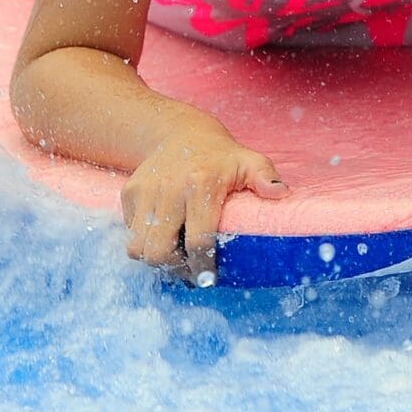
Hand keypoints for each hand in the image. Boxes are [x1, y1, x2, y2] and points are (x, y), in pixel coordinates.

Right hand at [120, 117, 289, 283]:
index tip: (208, 279)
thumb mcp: (249, 161)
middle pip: (158, 251)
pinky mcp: (129, 193)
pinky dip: (144, 239)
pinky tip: (164, 233)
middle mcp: (170, 189)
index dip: (202, 267)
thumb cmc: (220, 155)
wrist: (179, 132)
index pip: (198, 240)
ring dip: (156, 258)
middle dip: (173, 268)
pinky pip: (130, 231)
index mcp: (202, 185)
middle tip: (189, 270)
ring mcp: (145, 191)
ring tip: (175, 255)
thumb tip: (281, 193)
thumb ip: (266, 177)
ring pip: (138, 247)